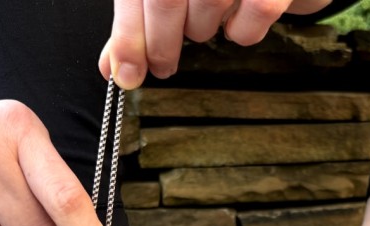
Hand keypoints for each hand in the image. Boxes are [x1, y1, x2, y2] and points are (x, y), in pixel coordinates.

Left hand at [100, 0, 332, 88]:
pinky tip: (235, 22)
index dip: (128, 37)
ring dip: (201, 29)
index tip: (127, 74)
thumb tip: (114, 66)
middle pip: (166, 0)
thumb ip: (138, 20)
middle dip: (160, 44)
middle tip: (163, 66)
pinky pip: (256, 13)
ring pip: (208, 7)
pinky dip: (242, 31)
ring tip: (203, 24)